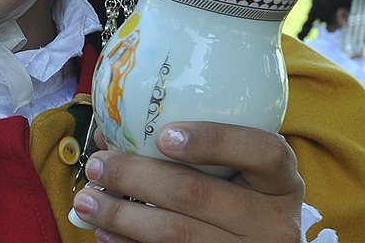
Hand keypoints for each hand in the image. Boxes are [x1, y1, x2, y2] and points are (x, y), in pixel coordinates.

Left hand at [72, 122, 303, 241]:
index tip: (164, 135)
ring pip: (175, 233)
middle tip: (97, 166)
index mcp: (280, 183)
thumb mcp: (233, 175)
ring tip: (86, 201)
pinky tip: (105, 233)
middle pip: (196, 193)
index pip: (263, 153)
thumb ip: (184, 149)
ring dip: (120, 215)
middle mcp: (273, 222)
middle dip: (135, 176)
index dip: (213, 140)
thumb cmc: (237, 201)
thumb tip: (110, 132)